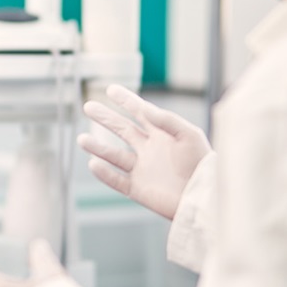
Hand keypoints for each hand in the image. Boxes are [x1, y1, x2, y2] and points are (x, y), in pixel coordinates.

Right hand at [78, 84, 211, 219]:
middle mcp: (150, 149)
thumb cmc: (203, 165)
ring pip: (114, 156)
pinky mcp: (139, 189)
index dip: (126, 100)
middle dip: (105, 118)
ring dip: (98, 147)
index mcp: (163, 134)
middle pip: (122, 130)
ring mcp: (143, 169)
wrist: (205, 198)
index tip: (110, 89)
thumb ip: (167, 120)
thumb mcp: (189, 136)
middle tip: (88, 106)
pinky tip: (93, 163)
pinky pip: (117, 180)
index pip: (140, 112)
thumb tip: (144, 108)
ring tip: (81, 139)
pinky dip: (104, 173)